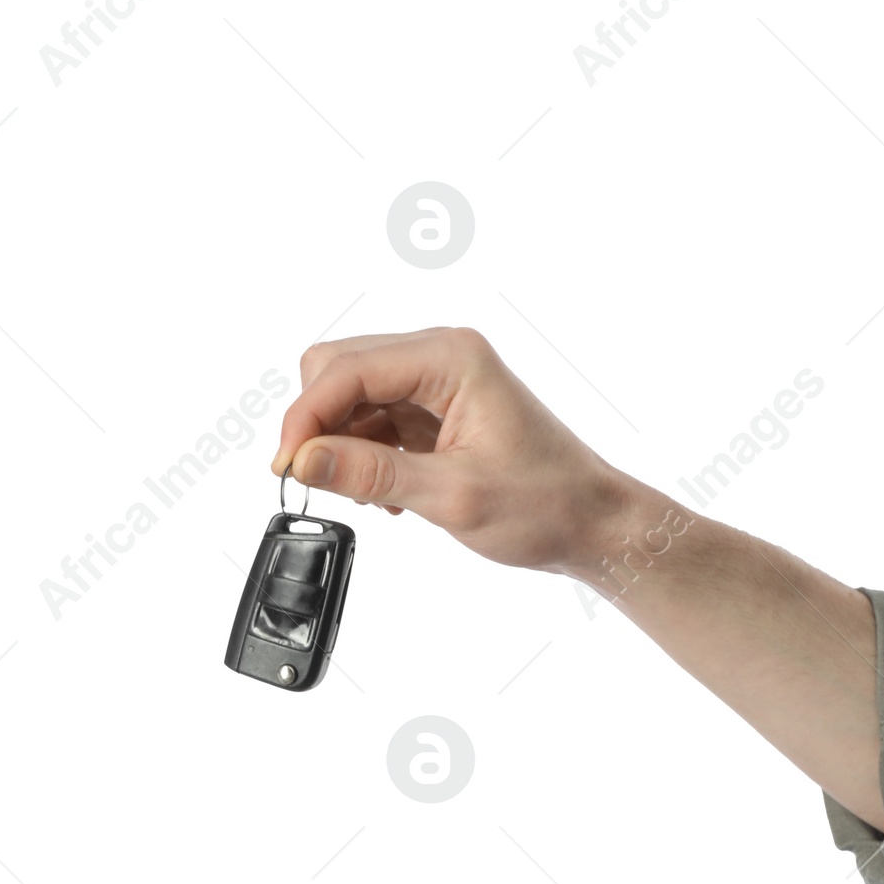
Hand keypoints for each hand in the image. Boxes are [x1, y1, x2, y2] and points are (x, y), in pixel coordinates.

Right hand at [271, 326, 883, 828]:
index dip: (305, 418)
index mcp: (450, 358)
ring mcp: (441, 383)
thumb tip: (304, 459)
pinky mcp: (441, 412)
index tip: (286, 467)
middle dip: (317, 423)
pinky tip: (386, 494)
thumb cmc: (548, 506)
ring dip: (342, 442)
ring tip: (368, 495)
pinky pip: (378, 420)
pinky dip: (366, 453)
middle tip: (316, 481)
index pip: (345, 369)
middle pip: (338, 369)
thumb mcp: (454, 497)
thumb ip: (373, 474)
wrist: (597, 526)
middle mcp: (442, 357)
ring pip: (353, 395)